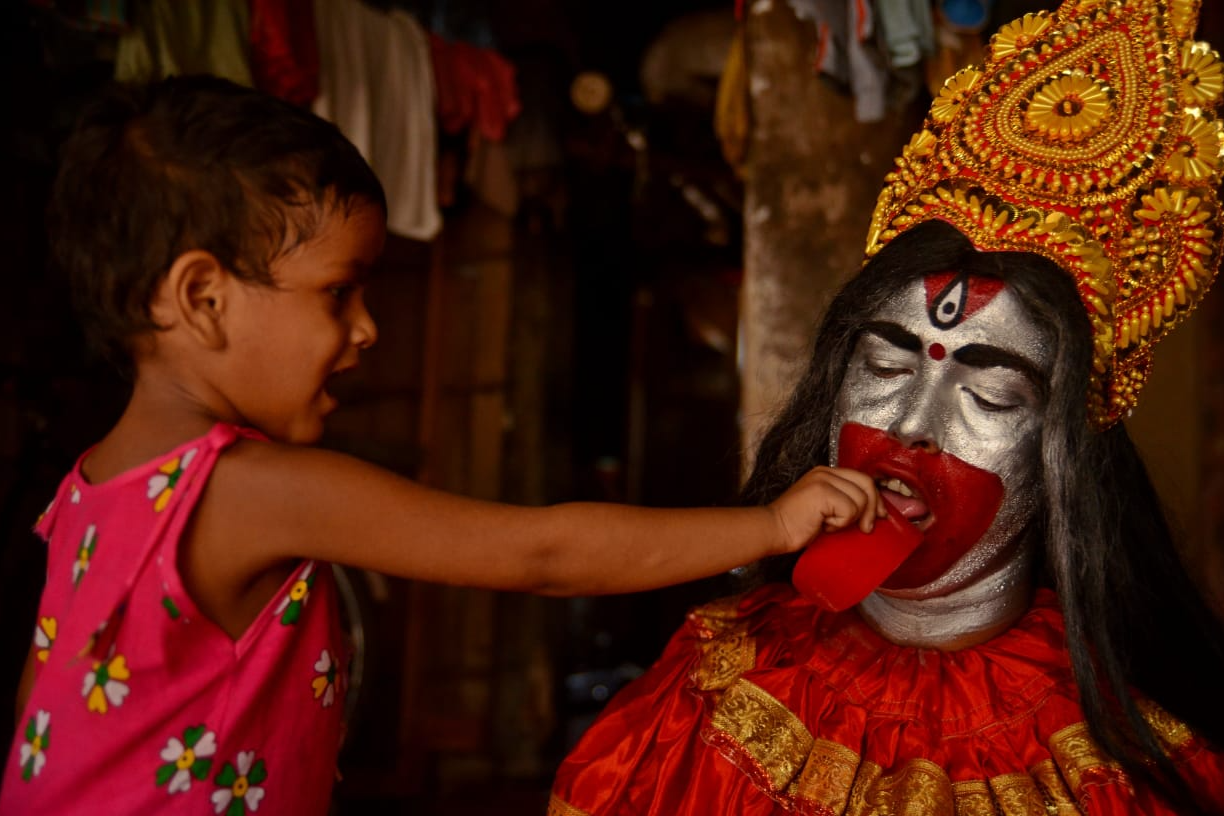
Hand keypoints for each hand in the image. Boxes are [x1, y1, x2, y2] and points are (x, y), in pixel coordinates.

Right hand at [768, 466, 883, 553]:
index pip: (863, 478)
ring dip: (849, 519)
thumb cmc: (796, 524)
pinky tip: (823, 525)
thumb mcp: (825, 508)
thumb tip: (874, 512)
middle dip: (872, 509)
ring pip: (861, 499)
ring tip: (829, 523)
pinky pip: (850, 510)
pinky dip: (840, 524)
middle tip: (865, 528)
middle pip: (867, 484)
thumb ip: (844, 501)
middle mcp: (825, 472)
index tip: (879, 516)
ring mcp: (823, 479)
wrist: (773, 529)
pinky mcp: (822, 491)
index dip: (876, 498)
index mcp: (826, 473)